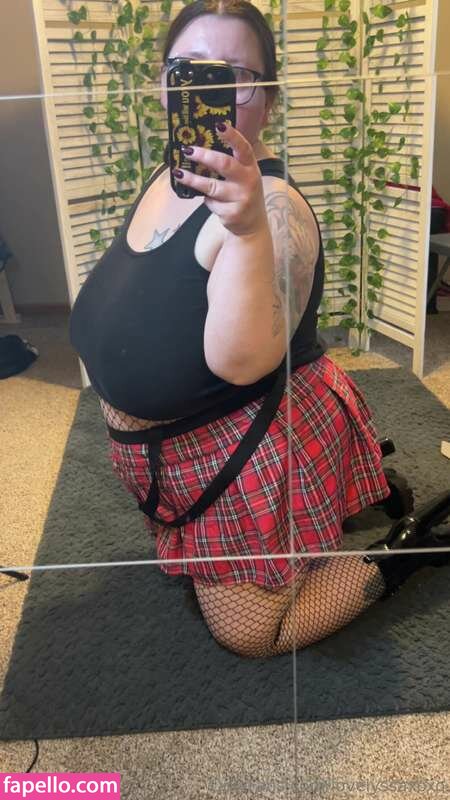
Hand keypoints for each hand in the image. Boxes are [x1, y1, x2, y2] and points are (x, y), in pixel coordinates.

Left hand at [172, 123, 267, 237]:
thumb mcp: (244, 175)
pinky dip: (206, 200)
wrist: (252, 223)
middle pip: (224, 164)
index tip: (218, 125)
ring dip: (192, 179)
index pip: (243, 148)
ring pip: (211, 186)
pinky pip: (211, 203)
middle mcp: (248, 181)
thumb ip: (230, 164)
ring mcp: (241, 198)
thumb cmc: (243, 193)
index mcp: (251, 167)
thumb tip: (200, 149)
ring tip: (179, 173)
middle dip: (203, 156)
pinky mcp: (232, 213)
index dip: (232, 136)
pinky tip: (209, 200)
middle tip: (187, 150)